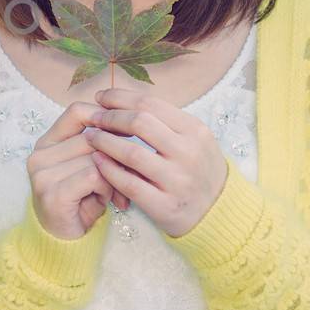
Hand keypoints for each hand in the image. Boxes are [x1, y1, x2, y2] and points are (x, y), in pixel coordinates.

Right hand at [25, 102, 132, 240]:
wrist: (65, 242)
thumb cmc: (82, 202)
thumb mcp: (90, 168)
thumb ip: (100, 146)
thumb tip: (131, 125)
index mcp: (47, 142)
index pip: (77, 111)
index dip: (105, 116)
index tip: (127, 131)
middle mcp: (39, 154)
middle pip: (92, 136)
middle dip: (116, 155)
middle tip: (128, 175)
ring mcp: (42, 173)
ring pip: (96, 157)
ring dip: (113, 176)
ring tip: (114, 193)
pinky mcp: (51, 192)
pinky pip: (93, 175)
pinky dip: (106, 188)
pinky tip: (105, 200)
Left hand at [81, 87, 227, 237]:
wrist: (219, 212)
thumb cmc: (199, 170)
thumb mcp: (195, 140)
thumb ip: (165, 122)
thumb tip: (123, 101)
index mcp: (195, 130)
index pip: (151, 104)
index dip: (120, 97)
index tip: (102, 97)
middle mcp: (189, 153)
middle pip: (139, 122)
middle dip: (109, 116)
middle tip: (93, 117)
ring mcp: (178, 180)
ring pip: (131, 152)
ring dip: (104, 141)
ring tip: (90, 136)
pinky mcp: (165, 206)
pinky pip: (128, 183)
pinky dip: (108, 169)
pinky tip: (97, 160)